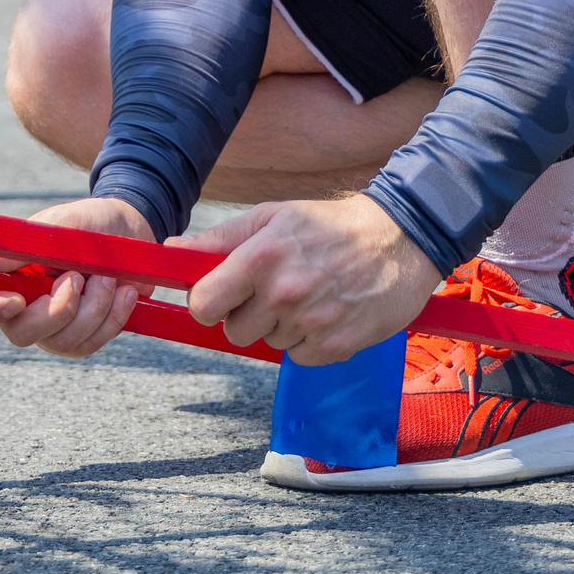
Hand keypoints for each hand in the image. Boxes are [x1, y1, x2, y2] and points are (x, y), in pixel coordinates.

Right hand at [0, 196, 151, 357]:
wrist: (129, 231)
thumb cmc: (85, 224)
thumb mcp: (57, 225)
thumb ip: (20, 245)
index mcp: (1, 276)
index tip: (16, 299)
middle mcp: (19, 308)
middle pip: (19, 334)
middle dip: (57, 310)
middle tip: (78, 277)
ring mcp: (50, 328)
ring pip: (61, 342)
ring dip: (93, 308)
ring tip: (109, 276)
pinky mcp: (81, 338)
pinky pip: (90, 344)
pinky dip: (112, 317)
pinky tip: (125, 292)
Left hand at [177, 195, 439, 364]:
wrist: (400, 240)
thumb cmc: (330, 224)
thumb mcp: (272, 216)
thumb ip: (220, 239)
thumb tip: (173, 250)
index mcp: (261, 258)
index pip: (204, 304)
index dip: (207, 302)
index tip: (219, 295)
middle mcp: (284, 293)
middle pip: (234, 330)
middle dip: (245, 314)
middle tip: (271, 291)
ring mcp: (311, 324)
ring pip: (267, 343)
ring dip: (280, 326)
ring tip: (307, 295)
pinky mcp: (337, 347)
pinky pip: (299, 356)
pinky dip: (307, 340)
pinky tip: (325, 312)